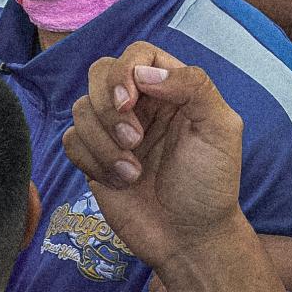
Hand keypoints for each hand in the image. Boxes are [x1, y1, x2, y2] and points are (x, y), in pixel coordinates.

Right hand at [60, 43, 246, 272]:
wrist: (188, 238)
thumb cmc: (211, 185)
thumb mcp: (221, 129)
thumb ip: (193, 87)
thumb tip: (144, 71)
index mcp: (172, 90)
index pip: (136, 54)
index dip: (126, 71)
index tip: (131, 101)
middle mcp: (140, 105)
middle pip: (99, 73)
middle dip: (108, 105)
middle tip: (134, 140)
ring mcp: (113, 132)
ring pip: (80, 109)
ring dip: (103, 143)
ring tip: (133, 172)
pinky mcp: (93, 159)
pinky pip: (71, 142)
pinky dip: (93, 162)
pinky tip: (121, 182)